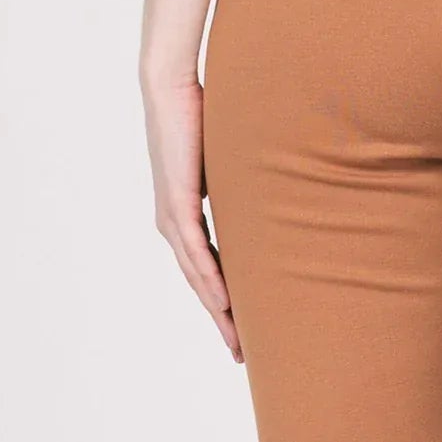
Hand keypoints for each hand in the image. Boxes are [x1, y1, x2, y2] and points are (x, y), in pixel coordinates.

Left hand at [142, 75, 241, 360]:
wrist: (170, 87)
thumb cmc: (199, 113)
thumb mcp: (225, 159)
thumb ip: (240, 180)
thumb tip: (272, 188)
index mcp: (182, 215)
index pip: (205, 267)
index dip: (222, 299)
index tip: (242, 327)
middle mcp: (172, 222)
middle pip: (199, 282)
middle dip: (221, 319)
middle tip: (240, 354)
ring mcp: (171, 215)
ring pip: (195, 275)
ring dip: (216, 308)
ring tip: (236, 338)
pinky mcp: (175, 202)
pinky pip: (194, 250)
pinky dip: (209, 277)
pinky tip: (223, 300)